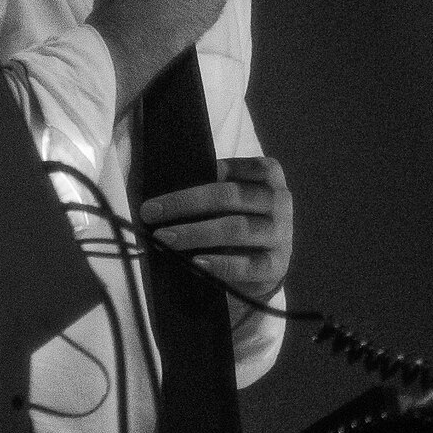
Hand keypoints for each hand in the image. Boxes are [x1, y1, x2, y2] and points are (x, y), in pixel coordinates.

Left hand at [142, 154, 292, 301]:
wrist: (265, 264)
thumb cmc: (238, 220)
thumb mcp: (230, 199)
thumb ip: (208, 189)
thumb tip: (162, 195)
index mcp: (268, 174)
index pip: (231, 168)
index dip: (194, 176)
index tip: (163, 188)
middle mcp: (279, 200)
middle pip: (230, 196)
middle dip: (185, 204)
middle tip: (151, 213)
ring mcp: (281, 233)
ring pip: (236, 229)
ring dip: (195, 233)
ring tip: (164, 239)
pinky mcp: (277, 264)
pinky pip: (248, 264)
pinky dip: (221, 264)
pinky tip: (196, 263)